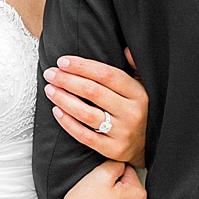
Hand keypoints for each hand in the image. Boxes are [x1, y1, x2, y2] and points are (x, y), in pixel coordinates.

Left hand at [45, 49, 145, 166]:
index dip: (82, 66)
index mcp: (139, 93)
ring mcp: (123, 132)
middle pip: (93, 92)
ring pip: (86, 113)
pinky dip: (68, 123)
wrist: (149, 146)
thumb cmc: (138, 110)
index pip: (107, 75)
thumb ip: (134, 67)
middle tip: (50, 74)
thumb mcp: (143, 87)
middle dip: (67, 80)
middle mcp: (132, 112)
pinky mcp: (113, 150)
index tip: (62, 61)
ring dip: (64, 99)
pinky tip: (56, 111)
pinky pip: (85, 136)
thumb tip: (126, 48)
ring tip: (49, 89)